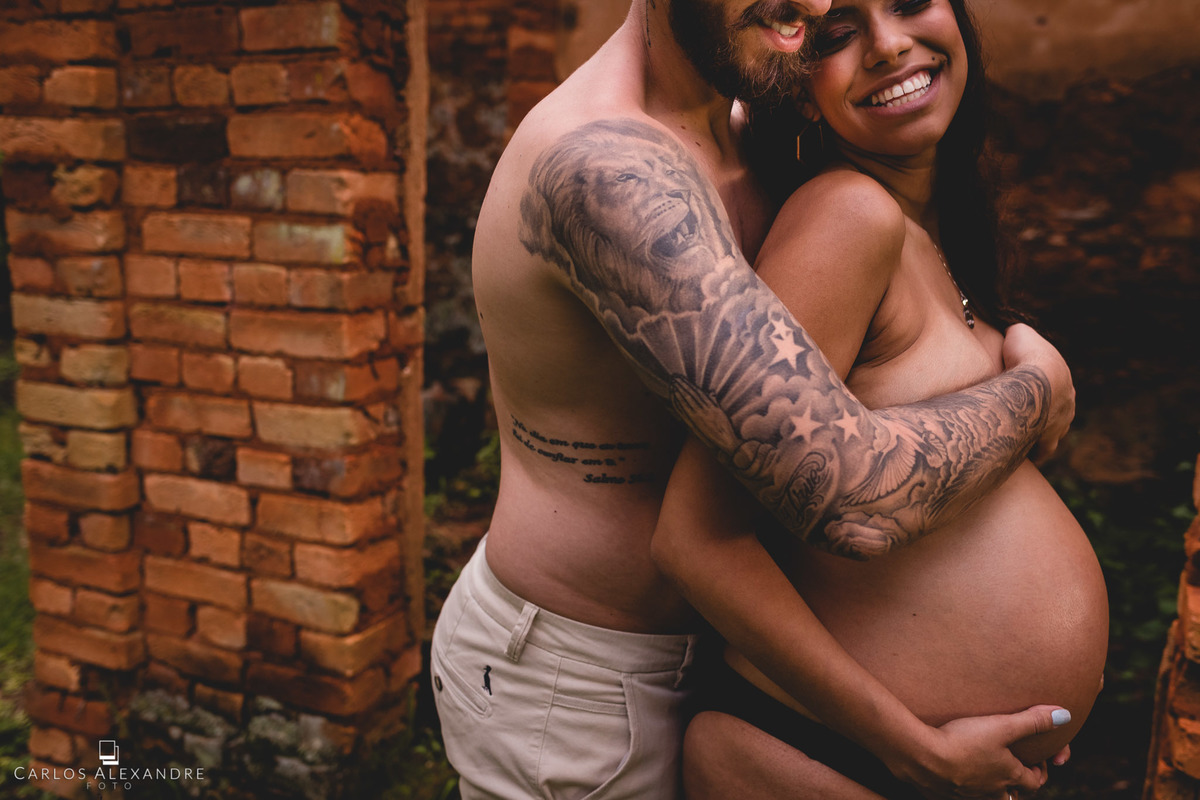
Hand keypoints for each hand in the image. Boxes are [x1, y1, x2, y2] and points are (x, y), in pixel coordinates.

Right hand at [893, 704, 1070, 798]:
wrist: (921, 757)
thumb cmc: (964, 741)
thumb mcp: (1002, 726)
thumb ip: (1032, 720)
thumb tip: (1065, 715)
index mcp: (1008, 776)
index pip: (1034, 782)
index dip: (1039, 772)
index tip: (1036, 760)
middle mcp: (990, 792)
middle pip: (1010, 796)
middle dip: (1014, 784)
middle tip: (1011, 769)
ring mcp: (966, 795)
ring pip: (985, 797)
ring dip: (988, 787)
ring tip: (982, 771)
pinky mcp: (943, 794)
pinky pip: (958, 795)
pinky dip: (961, 787)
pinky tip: (952, 772)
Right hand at [1001, 323, 1074, 461]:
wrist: (1033, 384)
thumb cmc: (1025, 357)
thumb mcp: (1019, 334)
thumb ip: (1016, 335)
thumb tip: (1008, 334)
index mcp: (1063, 378)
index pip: (1052, 383)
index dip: (1037, 385)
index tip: (1023, 389)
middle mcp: (1067, 403)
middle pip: (1055, 410)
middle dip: (1041, 412)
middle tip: (1022, 414)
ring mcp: (1060, 423)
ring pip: (1051, 432)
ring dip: (1038, 433)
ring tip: (1020, 436)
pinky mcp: (1047, 439)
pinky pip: (1042, 449)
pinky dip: (1032, 451)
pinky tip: (1021, 454)